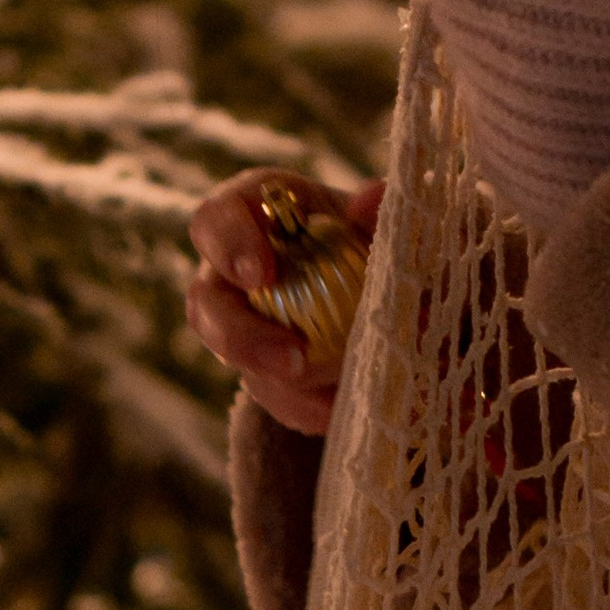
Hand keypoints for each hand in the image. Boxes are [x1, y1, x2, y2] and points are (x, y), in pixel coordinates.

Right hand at [185, 168, 382, 434]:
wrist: (402, 286)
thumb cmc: (386, 236)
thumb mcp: (394, 223)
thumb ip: (385, 212)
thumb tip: (372, 197)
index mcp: (258, 214)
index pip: (217, 220)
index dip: (229, 245)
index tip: (260, 275)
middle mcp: (236, 272)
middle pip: (207, 305)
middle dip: (242, 338)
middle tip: (294, 361)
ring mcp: (246, 325)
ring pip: (238, 363)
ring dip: (281, 385)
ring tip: (334, 402)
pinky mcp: (266, 371)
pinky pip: (274, 396)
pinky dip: (308, 408)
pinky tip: (342, 412)